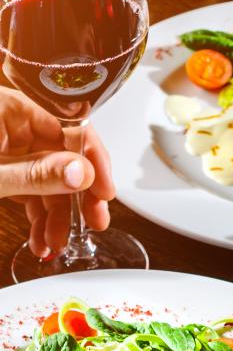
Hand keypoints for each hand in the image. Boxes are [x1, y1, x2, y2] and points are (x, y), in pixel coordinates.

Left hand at [0, 88, 114, 256]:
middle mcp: (11, 123)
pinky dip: (37, 214)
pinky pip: (29, 188)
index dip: (92, 160)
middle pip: (62, 156)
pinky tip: (41, 237)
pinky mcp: (1, 167)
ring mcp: (6, 146)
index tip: (104, 192)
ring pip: (47, 178)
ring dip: (56, 215)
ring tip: (57, 242)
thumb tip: (81, 173)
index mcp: (9, 108)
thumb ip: (36, 174)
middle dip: (78, 196)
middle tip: (95, 221)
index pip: (70, 126)